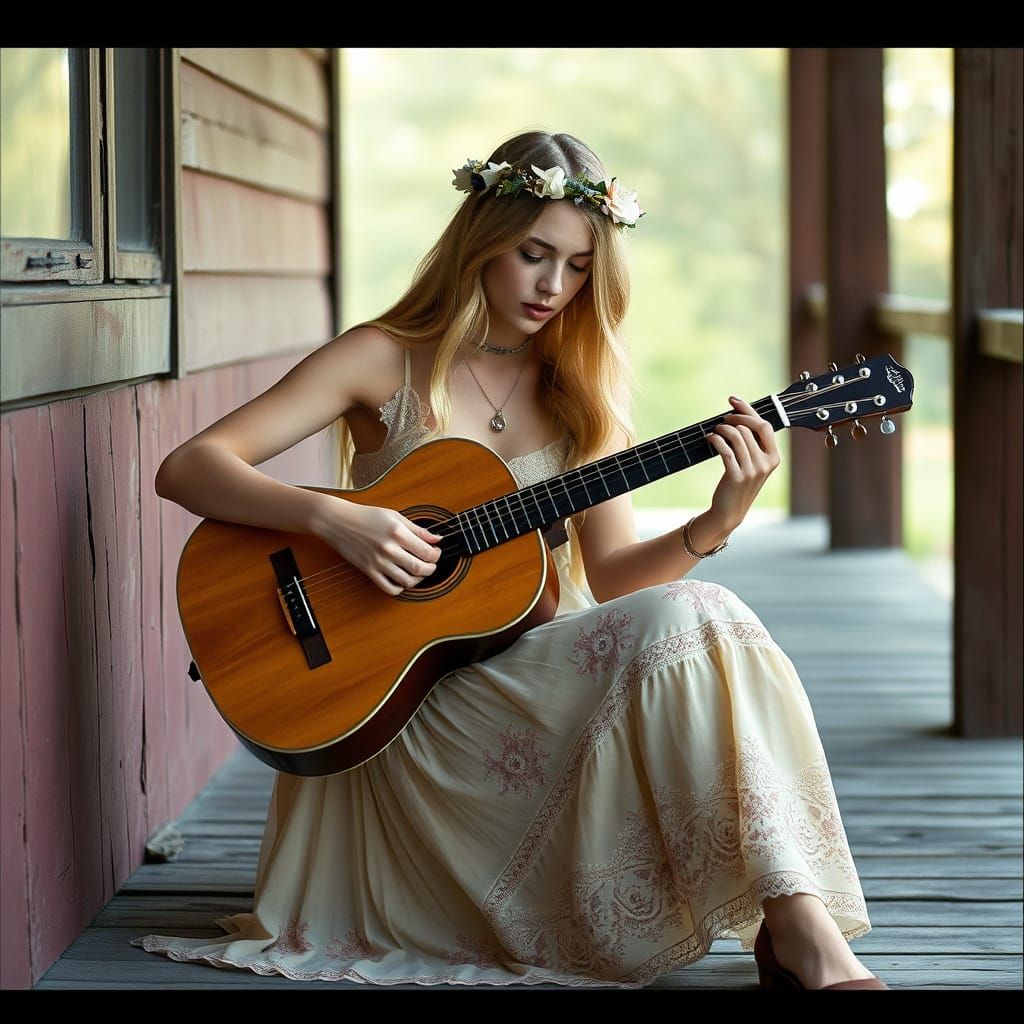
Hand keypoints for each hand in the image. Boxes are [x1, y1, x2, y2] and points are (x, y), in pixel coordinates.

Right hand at [312, 497, 441, 595]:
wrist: (339, 522)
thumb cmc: (367, 516)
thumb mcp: (395, 516)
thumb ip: (418, 529)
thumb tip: (437, 539)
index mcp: (398, 532)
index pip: (427, 552)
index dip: (436, 555)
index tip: (435, 552)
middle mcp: (389, 549)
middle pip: (420, 569)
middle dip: (431, 569)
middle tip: (431, 564)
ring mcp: (378, 562)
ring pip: (407, 581)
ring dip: (418, 580)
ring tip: (418, 572)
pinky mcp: (369, 571)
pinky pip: (389, 588)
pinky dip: (400, 588)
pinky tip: (402, 579)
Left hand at [701, 396, 780, 538]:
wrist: (729, 511)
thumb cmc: (738, 484)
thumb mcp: (752, 464)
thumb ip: (752, 444)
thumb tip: (739, 416)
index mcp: (774, 458)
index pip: (765, 425)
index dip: (748, 410)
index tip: (733, 400)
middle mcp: (766, 463)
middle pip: (751, 428)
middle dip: (734, 418)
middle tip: (722, 419)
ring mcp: (752, 471)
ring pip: (737, 436)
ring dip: (722, 429)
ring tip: (715, 431)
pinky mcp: (736, 476)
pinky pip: (725, 449)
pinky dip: (715, 439)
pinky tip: (709, 439)